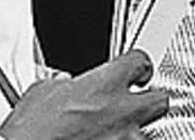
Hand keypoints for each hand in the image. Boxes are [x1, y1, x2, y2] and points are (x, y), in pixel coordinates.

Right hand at [0, 50, 167, 139]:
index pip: (138, 61)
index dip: (137, 64)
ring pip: (145, 134)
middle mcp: (123, 112)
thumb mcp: (43, 91)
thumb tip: (64, 83)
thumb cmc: (34, 129)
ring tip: (109, 133)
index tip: (134, 68)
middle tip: (134, 102)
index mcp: (104, 84)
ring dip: (130, 133)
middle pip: (160, 100)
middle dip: (149, 100)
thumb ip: (62, 83)